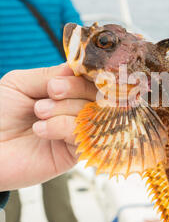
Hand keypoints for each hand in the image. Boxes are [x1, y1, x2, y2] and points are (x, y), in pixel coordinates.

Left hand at [0, 64, 95, 190]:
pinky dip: (62, 126)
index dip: (83, 75)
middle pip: (95, 94)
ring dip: (64, 108)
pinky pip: (82, 134)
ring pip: (91, 113)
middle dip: (74, 89)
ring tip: (39, 113)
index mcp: (64, 93)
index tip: (62, 78)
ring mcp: (75, 132)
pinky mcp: (74, 154)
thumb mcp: (20, 83)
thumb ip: (50, 73)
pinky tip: (40, 129)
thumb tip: (77, 68)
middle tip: (51, 92)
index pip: (89, 79)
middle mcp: (74, 111)